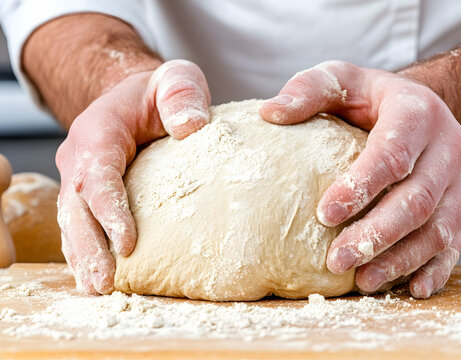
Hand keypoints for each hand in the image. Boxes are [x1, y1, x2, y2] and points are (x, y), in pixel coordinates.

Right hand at [56, 60, 210, 293]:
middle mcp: (80, 156)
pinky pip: (81, 223)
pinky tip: (96, 276)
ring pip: (73, 221)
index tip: (127, 243)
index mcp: (99, 132)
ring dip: (83, 257)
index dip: (109, 210)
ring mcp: (79, 176)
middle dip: (89, 247)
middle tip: (103, 284)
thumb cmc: (159, 91)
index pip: (97, 175)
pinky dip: (86, 250)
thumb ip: (182, 94)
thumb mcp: (176, 80)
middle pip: (77, 207)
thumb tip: (192, 128)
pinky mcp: (88, 191)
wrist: (135, 95)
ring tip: (97, 289)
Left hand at [260, 61, 460, 297]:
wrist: (421, 110)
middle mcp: (448, 147)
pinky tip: (411, 289)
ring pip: (438, 227)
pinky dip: (435, 269)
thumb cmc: (372, 98)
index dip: (360, 185)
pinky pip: (455, 242)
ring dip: (400, 258)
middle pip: (418, 198)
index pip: (392, 154)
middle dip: (377, 233)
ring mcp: (460, 181)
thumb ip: (310, 90)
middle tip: (337, 259)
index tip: (324, 214)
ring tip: (362, 280)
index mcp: (417, 113)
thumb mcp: (342, 79)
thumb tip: (270, 113)